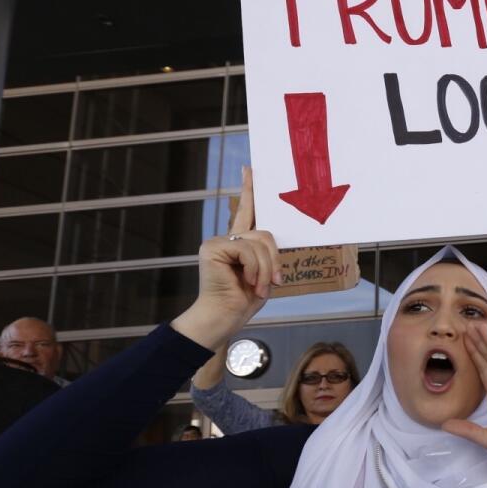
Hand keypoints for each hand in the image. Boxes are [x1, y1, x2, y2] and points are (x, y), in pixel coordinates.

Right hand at [172, 166, 281, 348]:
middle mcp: (226, 238)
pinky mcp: (213, 247)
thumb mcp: (264, 273)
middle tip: (273, 282)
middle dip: (274, 260)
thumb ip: (266, 252)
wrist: (224, 318)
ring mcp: (217, 241)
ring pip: (260, 241)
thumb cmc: (243, 301)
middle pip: (265, 233)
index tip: (250, 169)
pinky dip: (255, 268)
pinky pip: (248, 249)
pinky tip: (248, 282)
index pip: (246, 211)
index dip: (248, 190)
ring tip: (259, 287)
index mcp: (238, 243)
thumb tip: (272, 239)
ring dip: (266, 268)